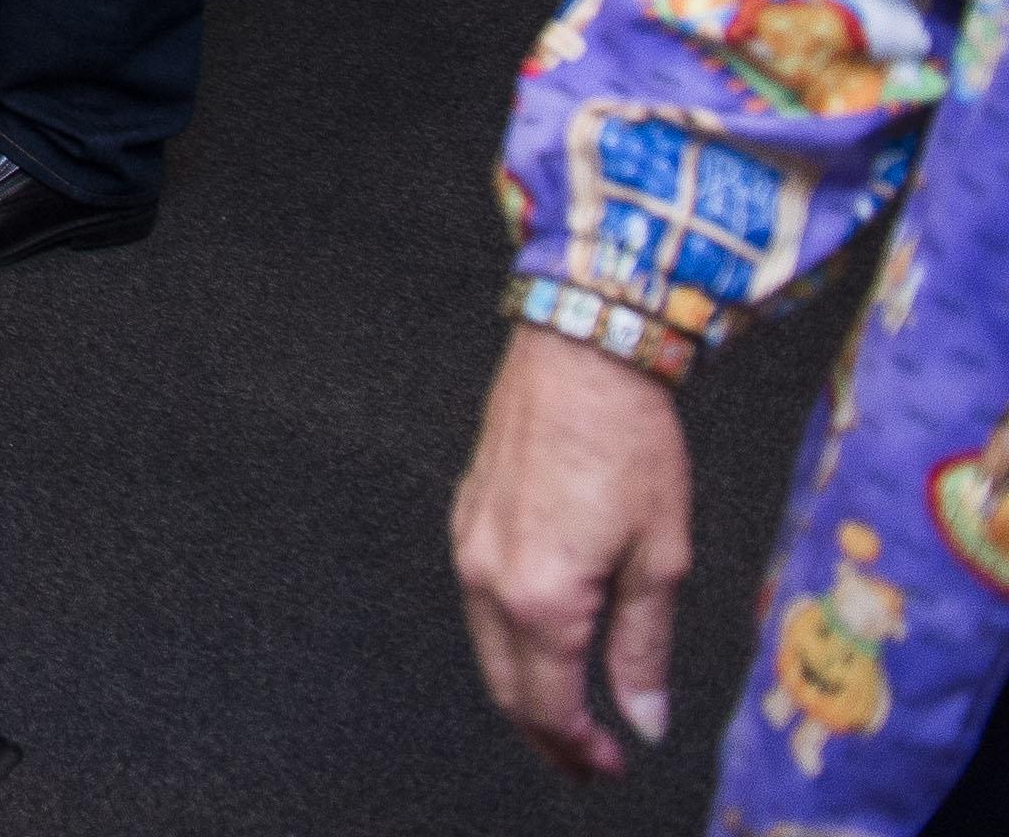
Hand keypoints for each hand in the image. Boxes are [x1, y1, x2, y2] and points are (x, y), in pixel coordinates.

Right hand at [451, 324, 691, 780]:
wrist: (581, 358)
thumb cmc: (629, 447)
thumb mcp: (659, 559)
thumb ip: (643, 648)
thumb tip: (642, 718)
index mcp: (540, 598)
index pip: (548, 706)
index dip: (579, 750)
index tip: (611, 767)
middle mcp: (488, 579)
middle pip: (506, 688)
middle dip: (547, 734)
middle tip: (591, 760)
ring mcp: (468, 546)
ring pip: (487, 648)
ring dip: (526, 690)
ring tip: (574, 709)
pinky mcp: (466, 518)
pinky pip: (478, 604)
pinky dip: (510, 641)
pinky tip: (546, 641)